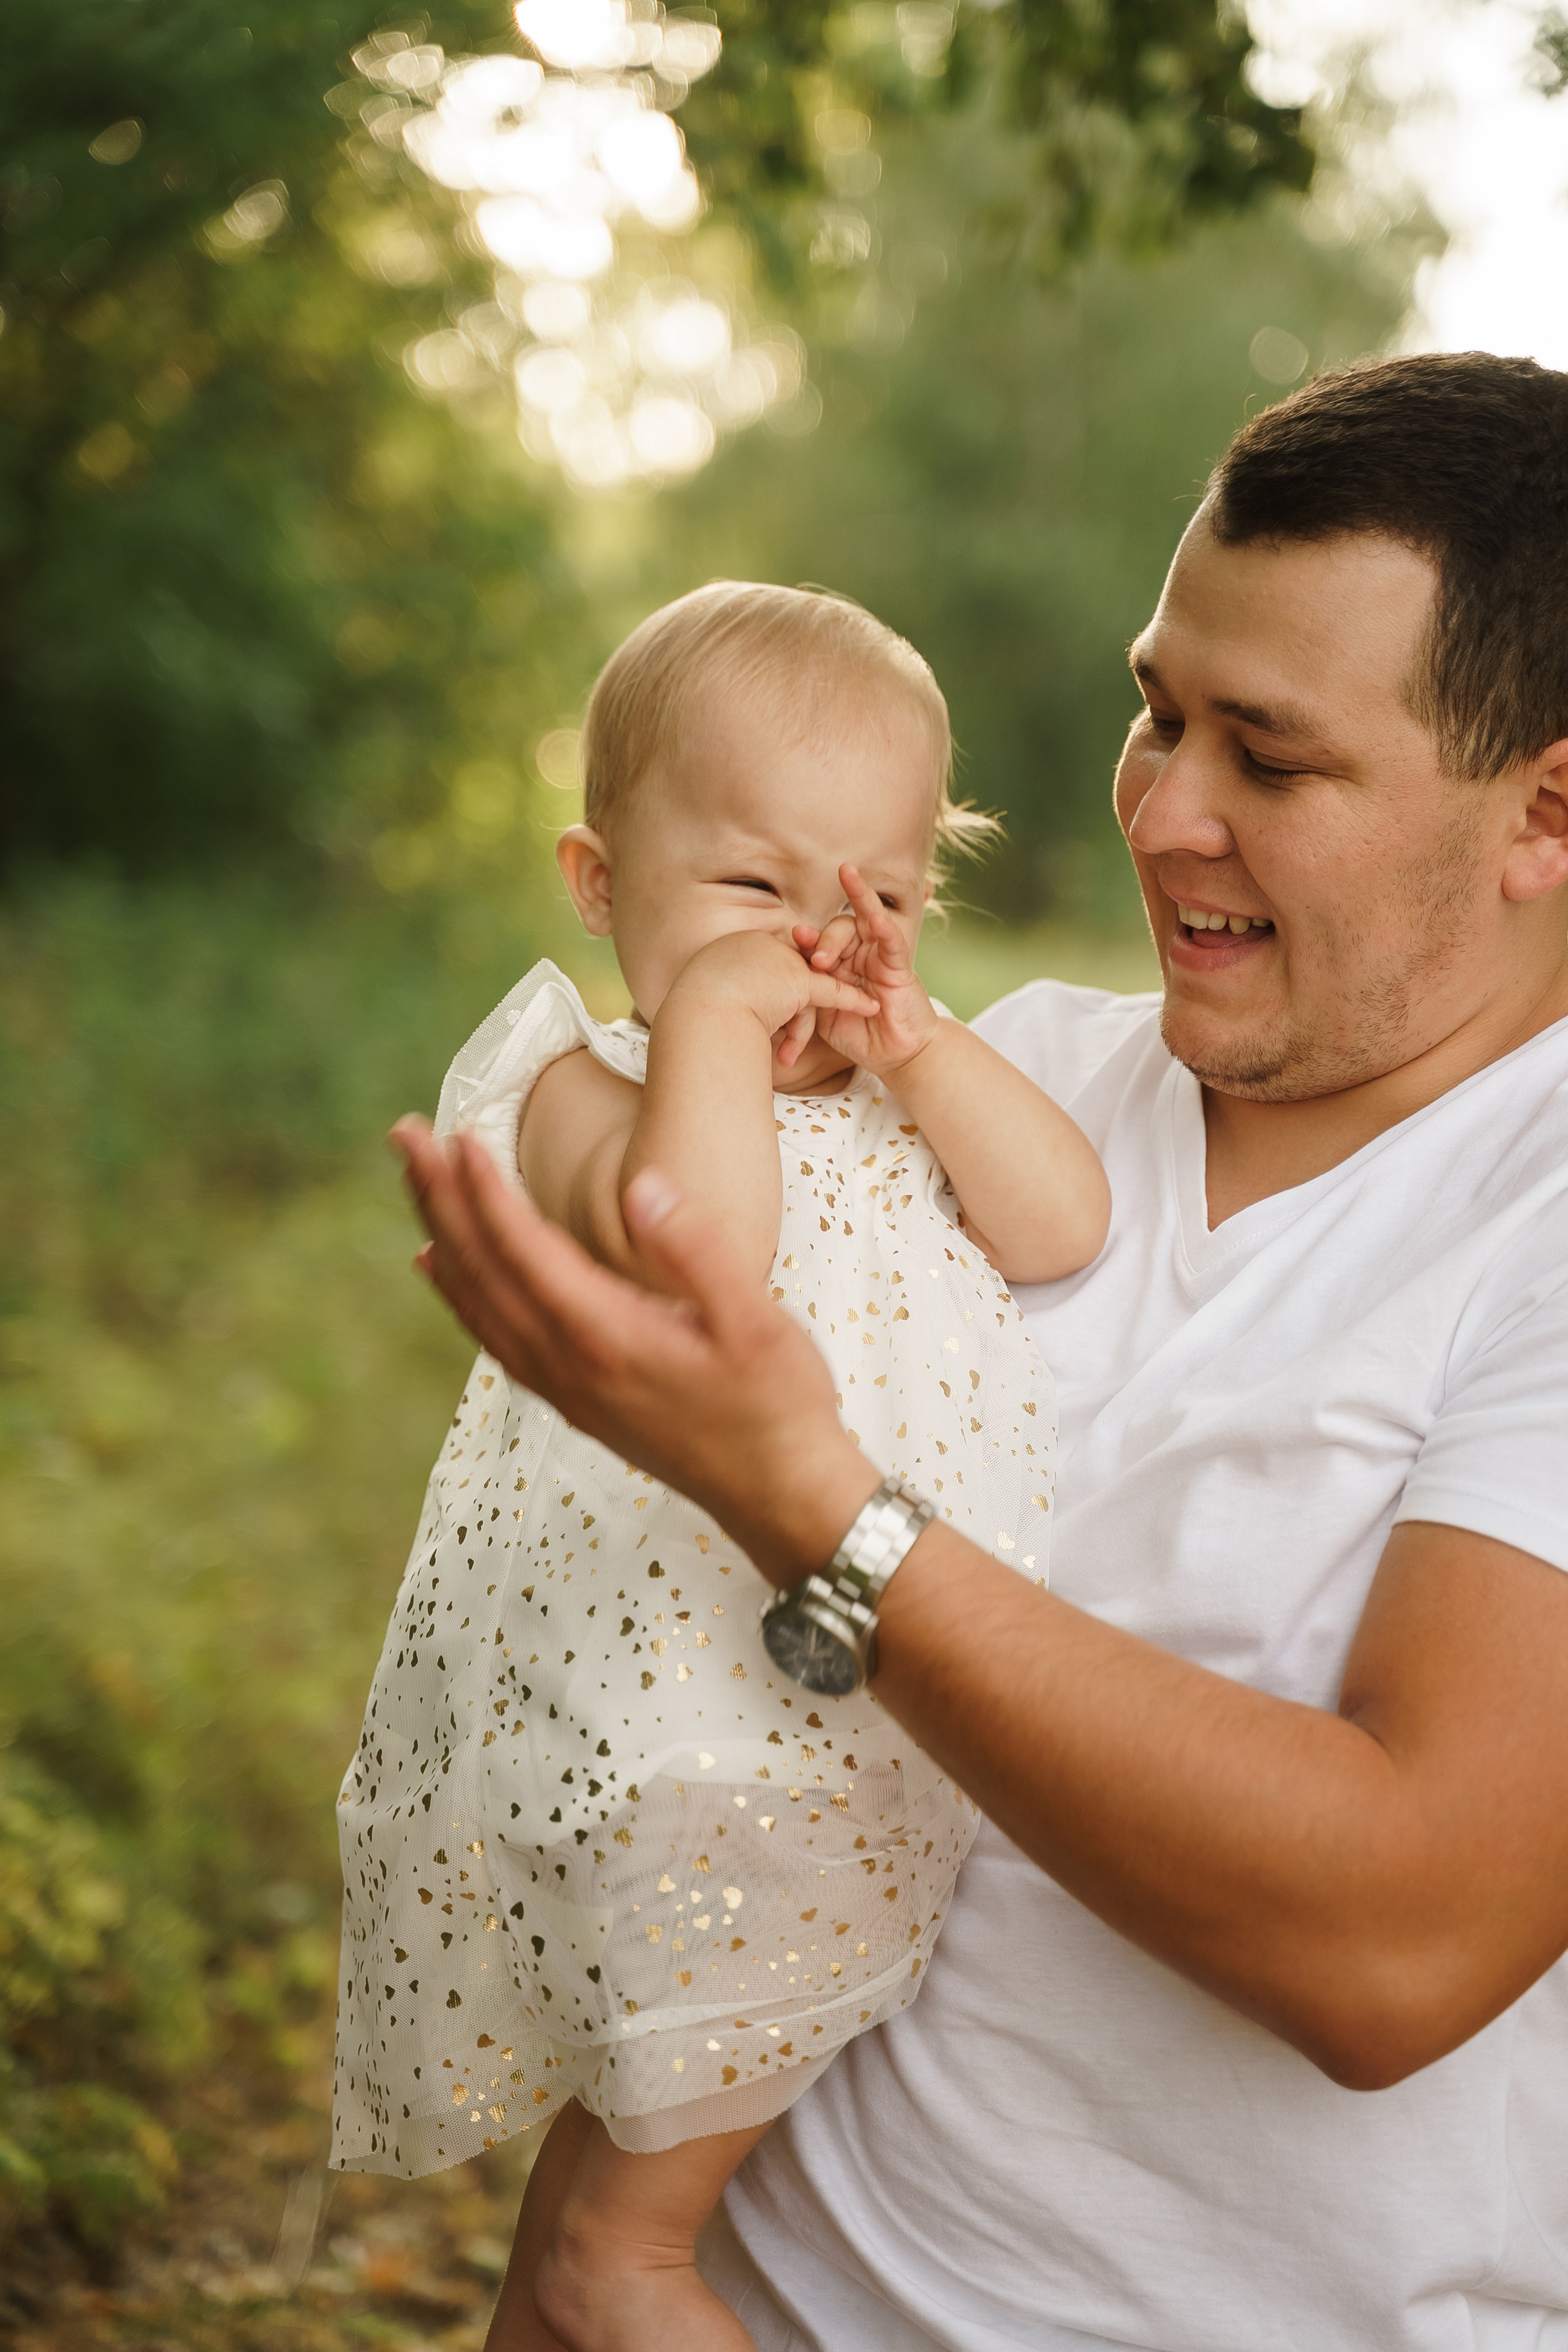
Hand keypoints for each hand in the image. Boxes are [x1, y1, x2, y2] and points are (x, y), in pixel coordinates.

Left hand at [392, 1120, 880, 1585]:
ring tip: (415, 1178)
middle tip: (405, 1135)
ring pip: (477, 1303)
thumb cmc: (777, 1402)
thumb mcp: (756, 1321)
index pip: (525, 1252)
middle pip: (482, 1271)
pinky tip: (439, 1264)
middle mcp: (570, 1366)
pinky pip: (493, 1338)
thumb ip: (698, 1251)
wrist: (779, 1494)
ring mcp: (565, 1388)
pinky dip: (458, 1293)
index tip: (458, 1133)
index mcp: (609, 1338)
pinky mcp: (572, 1401)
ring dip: (440, 1235)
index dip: (486, 1191)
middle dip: (440, 1198)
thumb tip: (641, 1187)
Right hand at [660, 929, 880, 1071]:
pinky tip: (869, 1008)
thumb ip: (719, 995)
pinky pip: (831, 992)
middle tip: (783, 1037)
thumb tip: (708, 1009)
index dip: (769, 993)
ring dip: (799, 1026)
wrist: (698, 1019)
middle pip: (786, 978)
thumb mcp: (702, 999)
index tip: (766, 1010)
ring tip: (786, 1056)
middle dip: (791, 1009)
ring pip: (803, 991)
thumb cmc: (694, 1019)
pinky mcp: (799, 980)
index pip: (763, 968)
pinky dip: (851, 1001)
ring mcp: (780, 960)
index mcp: (732, 949)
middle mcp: (758, 945)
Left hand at [794, 865, 939, 1075]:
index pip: (820, 942)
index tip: (794, 937)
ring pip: (867, 921)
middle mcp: (859, 954)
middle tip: (815, 959)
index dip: (807, 939)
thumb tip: (786, 975)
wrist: (894, 1056)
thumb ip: (812, 993)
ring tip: (846, 882)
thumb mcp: (826, 1015)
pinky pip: (893, 942)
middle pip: (840, 928)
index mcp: (839, 964)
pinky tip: (878, 918)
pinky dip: (886, 929)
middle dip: (825, 938)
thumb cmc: (859, 1035)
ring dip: (855, 906)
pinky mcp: (901, 967)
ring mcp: (880, 957)